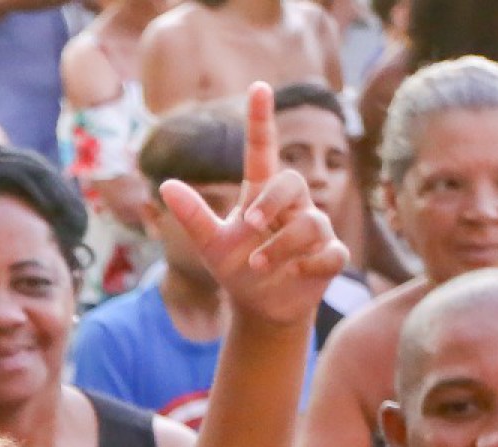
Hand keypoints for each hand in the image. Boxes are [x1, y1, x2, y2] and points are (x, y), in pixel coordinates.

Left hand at [161, 83, 348, 326]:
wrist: (260, 307)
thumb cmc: (237, 268)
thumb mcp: (211, 244)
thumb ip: (193, 216)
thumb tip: (165, 184)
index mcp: (261, 196)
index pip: (263, 150)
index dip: (261, 120)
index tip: (258, 87)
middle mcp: (291, 206)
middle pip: (292, 182)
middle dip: (271, 202)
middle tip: (248, 225)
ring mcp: (314, 230)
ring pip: (311, 223)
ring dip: (281, 245)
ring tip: (258, 264)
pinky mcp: (329, 256)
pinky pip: (332, 252)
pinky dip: (312, 264)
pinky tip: (296, 275)